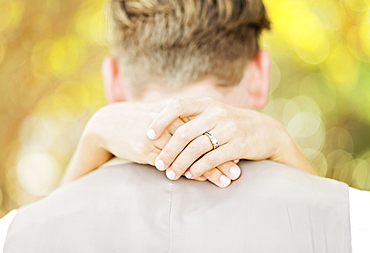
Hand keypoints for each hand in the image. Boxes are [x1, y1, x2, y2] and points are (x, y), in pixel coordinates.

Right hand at [62, 99, 238, 184]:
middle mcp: (169, 121)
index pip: (205, 128)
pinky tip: (198, 181)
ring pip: (189, 155)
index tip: (238, 155)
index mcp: (176, 110)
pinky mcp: (145, 148)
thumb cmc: (139, 119)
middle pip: (201, 142)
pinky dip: (185, 172)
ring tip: (224, 182)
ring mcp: (157, 134)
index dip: (222, 142)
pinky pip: (170, 163)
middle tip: (236, 172)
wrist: (109, 122)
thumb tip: (203, 129)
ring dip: (208, 170)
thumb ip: (181, 119)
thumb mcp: (161, 113)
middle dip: (220, 158)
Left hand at [148, 97, 316, 184]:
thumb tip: (159, 126)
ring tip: (171, 174)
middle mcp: (217, 113)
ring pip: (196, 147)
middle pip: (184, 132)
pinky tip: (191, 175)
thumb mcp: (213, 114)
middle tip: (159, 165)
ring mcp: (229, 128)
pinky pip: (212, 158)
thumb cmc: (230, 124)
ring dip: (181, 163)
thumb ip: (192, 117)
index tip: (148, 135)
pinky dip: (199, 168)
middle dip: (168, 151)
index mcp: (206, 104)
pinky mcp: (239, 144)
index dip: (160, 120)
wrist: (265, 131)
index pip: (177, 105)